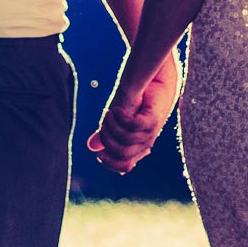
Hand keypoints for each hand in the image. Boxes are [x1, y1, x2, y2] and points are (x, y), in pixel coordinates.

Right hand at [88, 54, 181, 174]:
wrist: (155, 80)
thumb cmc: (136, 100)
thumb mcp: (116, 120)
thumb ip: (106, 135)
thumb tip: (92, 147)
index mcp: (138, 147)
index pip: (124, 166)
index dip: (108, 161)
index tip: (98, 150)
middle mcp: (146, 143)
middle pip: (121, 154)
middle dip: (106, 139)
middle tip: (104, 122)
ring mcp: (151, 132)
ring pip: (125, 139)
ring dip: (111, 125)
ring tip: (110, 111)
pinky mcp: (153, 119)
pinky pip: (132, 126)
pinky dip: (120, 117)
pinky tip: (118, 109)